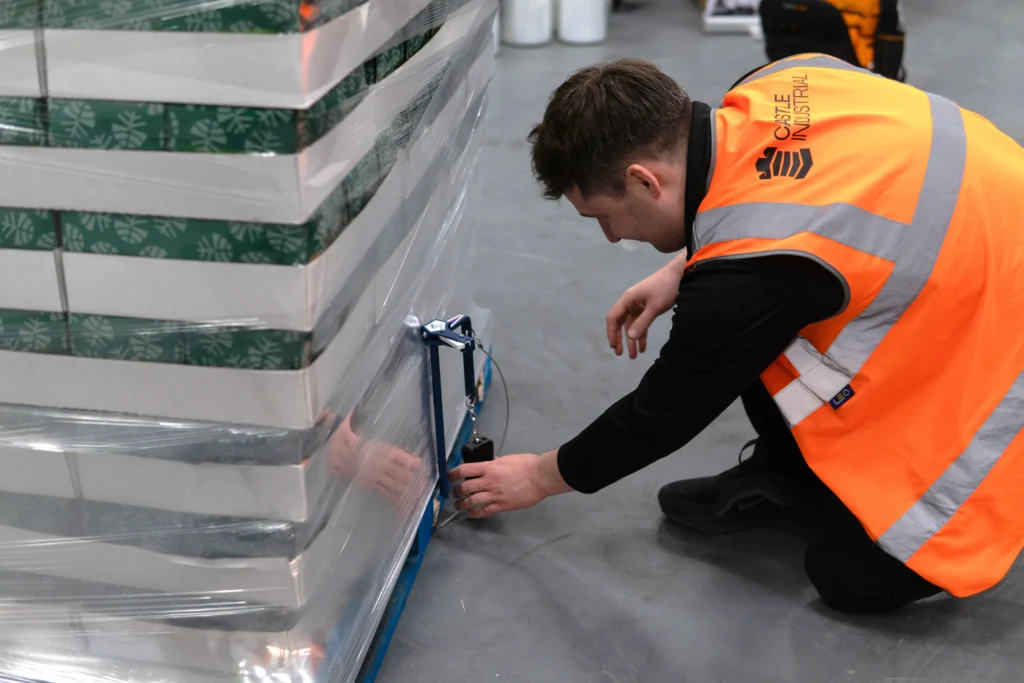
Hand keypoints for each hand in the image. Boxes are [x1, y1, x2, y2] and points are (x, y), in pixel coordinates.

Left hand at [448, 450, 570, 518]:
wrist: (540, 477)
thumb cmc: (527, 464)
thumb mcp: (508, 459)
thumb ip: (495, 463)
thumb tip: (489, 464)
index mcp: (489, 467)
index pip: (464, 470)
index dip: (453, 474)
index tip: (449, 477)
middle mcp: (488, 481)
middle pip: (465, 487)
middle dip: (457, 491)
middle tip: (455, 493)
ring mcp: (495, 494)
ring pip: (471, 501)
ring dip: (462, 504)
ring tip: (458, 505)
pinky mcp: (502, 505)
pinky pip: (484, 511)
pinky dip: (475, 513)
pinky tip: (471, 514)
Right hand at [606, 257, 684, 358]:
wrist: (681, 275)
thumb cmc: (665, 288)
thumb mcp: (654, 307)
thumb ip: (642, 323)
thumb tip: (630, 337)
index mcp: (628, 299)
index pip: (613, 317)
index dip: (611, 332)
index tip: (614, 346)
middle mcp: (630, 302)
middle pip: (620, 323)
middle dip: (620, 339)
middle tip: (621, 354)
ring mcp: (639, 305)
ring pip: (632, 325)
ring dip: (632, 339)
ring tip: (634, 356)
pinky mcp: (648, 307)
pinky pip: (641, 323)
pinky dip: (642, 334)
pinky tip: (643, 347)